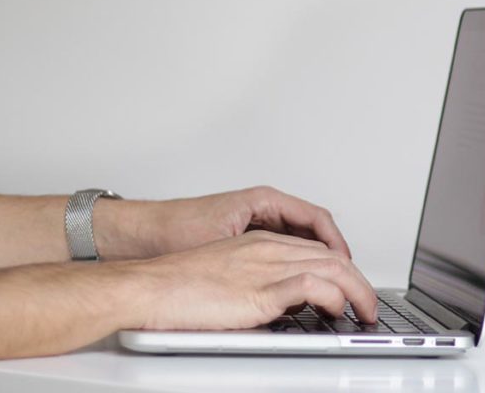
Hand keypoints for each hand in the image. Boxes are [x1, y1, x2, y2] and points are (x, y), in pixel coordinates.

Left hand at [94, 186, 351, 260]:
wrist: (137, 235)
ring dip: (315, 259)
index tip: (347, 264)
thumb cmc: (172, 230)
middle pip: (313, 229)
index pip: (316, 218)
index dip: (336, 243)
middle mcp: (263, 208)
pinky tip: (298, 283)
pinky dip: (296, 264)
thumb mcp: (225, 242)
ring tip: (328, 283)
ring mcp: (255, 222)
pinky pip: (283, 249)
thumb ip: (263, 254)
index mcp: (264, 200)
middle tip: (346, 278)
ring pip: (299, 240)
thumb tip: (297, 270)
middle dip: (332, 253)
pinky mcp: (245, 238)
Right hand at [130, 230, 377, 329]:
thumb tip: (281, 308)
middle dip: (359, 281)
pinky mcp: (260, 290)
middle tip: (368, 304)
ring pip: (332, 267)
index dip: (341, 269)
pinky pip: (312, 287)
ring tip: (365, 312)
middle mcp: (268, 249)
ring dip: (357, 291)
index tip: (352, 288)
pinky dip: (334, 297)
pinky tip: (338, 310)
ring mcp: (266, 267)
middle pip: (332, 256)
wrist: (148, 287)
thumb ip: (257, 285)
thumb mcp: (227, 279)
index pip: (316, 249)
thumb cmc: (176, 286)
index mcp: (259, 243)